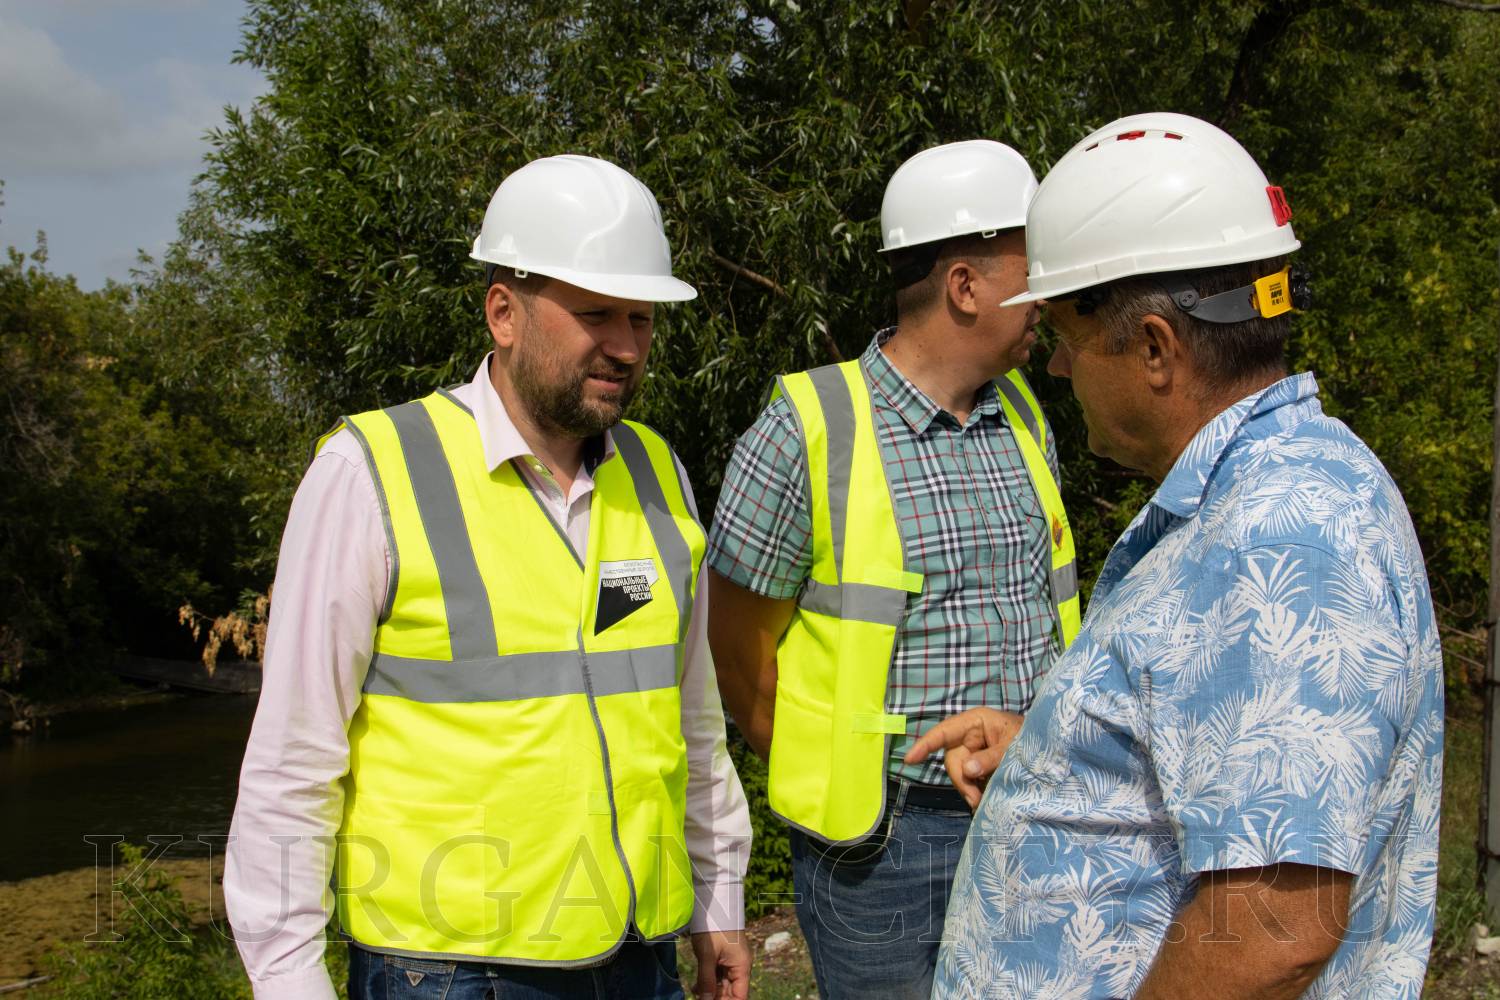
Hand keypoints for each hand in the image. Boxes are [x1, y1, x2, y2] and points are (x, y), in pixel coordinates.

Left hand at [690, 929, 749, 999]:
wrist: (713, 904)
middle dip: (716, 997)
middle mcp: (739, 966)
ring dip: (710, 991)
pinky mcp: (723, 957)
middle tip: (699, 998)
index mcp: (742, 966)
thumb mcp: (707, 955)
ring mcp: (731, 961)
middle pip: (731, 991)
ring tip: (695, 992)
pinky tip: (696, 986)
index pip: (740, 996)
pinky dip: (708, 981)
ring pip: (722, 984)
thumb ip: (706, 980)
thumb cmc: (713, 927)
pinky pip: (718, 975)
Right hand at [903, 708, 1023, 808]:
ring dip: (970, 789)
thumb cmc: (1033, 738)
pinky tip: (986, 797)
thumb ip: (991, 757)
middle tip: (976, 799)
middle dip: (962, 780)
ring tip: (985, 801)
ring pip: (961, 774)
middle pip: (953, 760)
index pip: (944, 732)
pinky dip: (976, 791)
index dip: (925, 744)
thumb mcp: (1014, 746)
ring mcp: (974, 752)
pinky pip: (970, 780)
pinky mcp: (980, 767)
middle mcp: (970, 736)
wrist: (1051, 751)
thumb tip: (968, 769)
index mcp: (976, 722)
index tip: (909, 759)